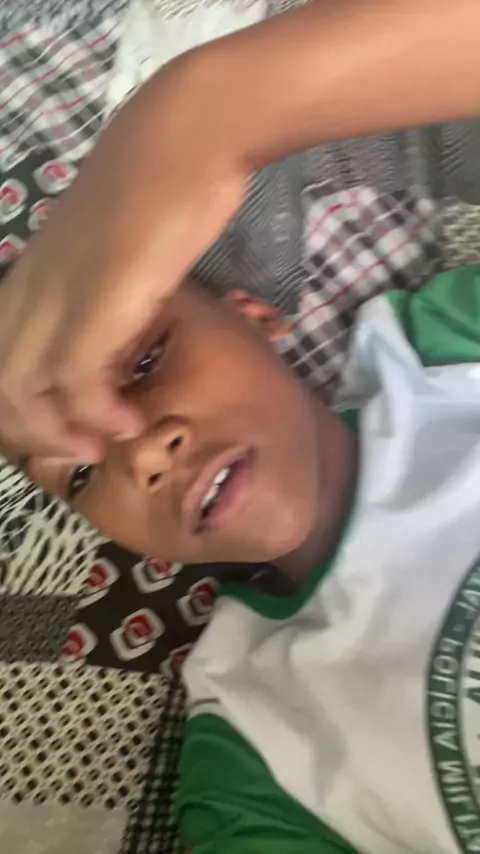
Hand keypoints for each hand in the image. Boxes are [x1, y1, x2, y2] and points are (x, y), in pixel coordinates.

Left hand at [0, 52, 246, 462]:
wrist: (186, 139)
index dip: (21, 409)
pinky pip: (72, 378)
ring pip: (20, 387)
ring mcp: (57, 295)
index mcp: (31, 278)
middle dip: (33, 432)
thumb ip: (107, 298)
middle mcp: (30, 291)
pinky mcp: (94, 302)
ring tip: (99, 445)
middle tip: (80, 450)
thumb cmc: (162, 189)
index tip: (65, 428)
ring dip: (56, 431)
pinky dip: (96, 411)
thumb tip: (118, 341)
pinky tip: (127, 418)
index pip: (0, 359)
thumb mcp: (121, 257)